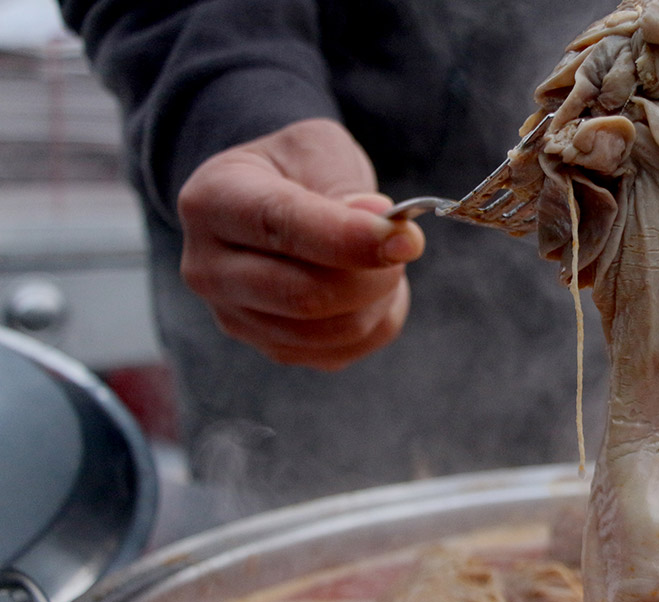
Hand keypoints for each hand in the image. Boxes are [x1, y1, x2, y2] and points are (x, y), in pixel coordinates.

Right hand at [177, 118, 424, 370]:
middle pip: (302, 295)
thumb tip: (381, 228)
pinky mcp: (272, 347)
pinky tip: (371, 286)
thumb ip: (346, 185)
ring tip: (384, 260)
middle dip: (372, 274)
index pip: (278, 226)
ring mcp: (235, 317)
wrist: (276, 196)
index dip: (346, 238)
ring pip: (330, 331)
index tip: (403, 238)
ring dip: (379, 298)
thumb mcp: (318, 149)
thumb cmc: (297, 168)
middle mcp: (209, 268)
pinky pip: (345, 350)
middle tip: (406, 243)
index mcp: (212, 201)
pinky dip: (376, 319)